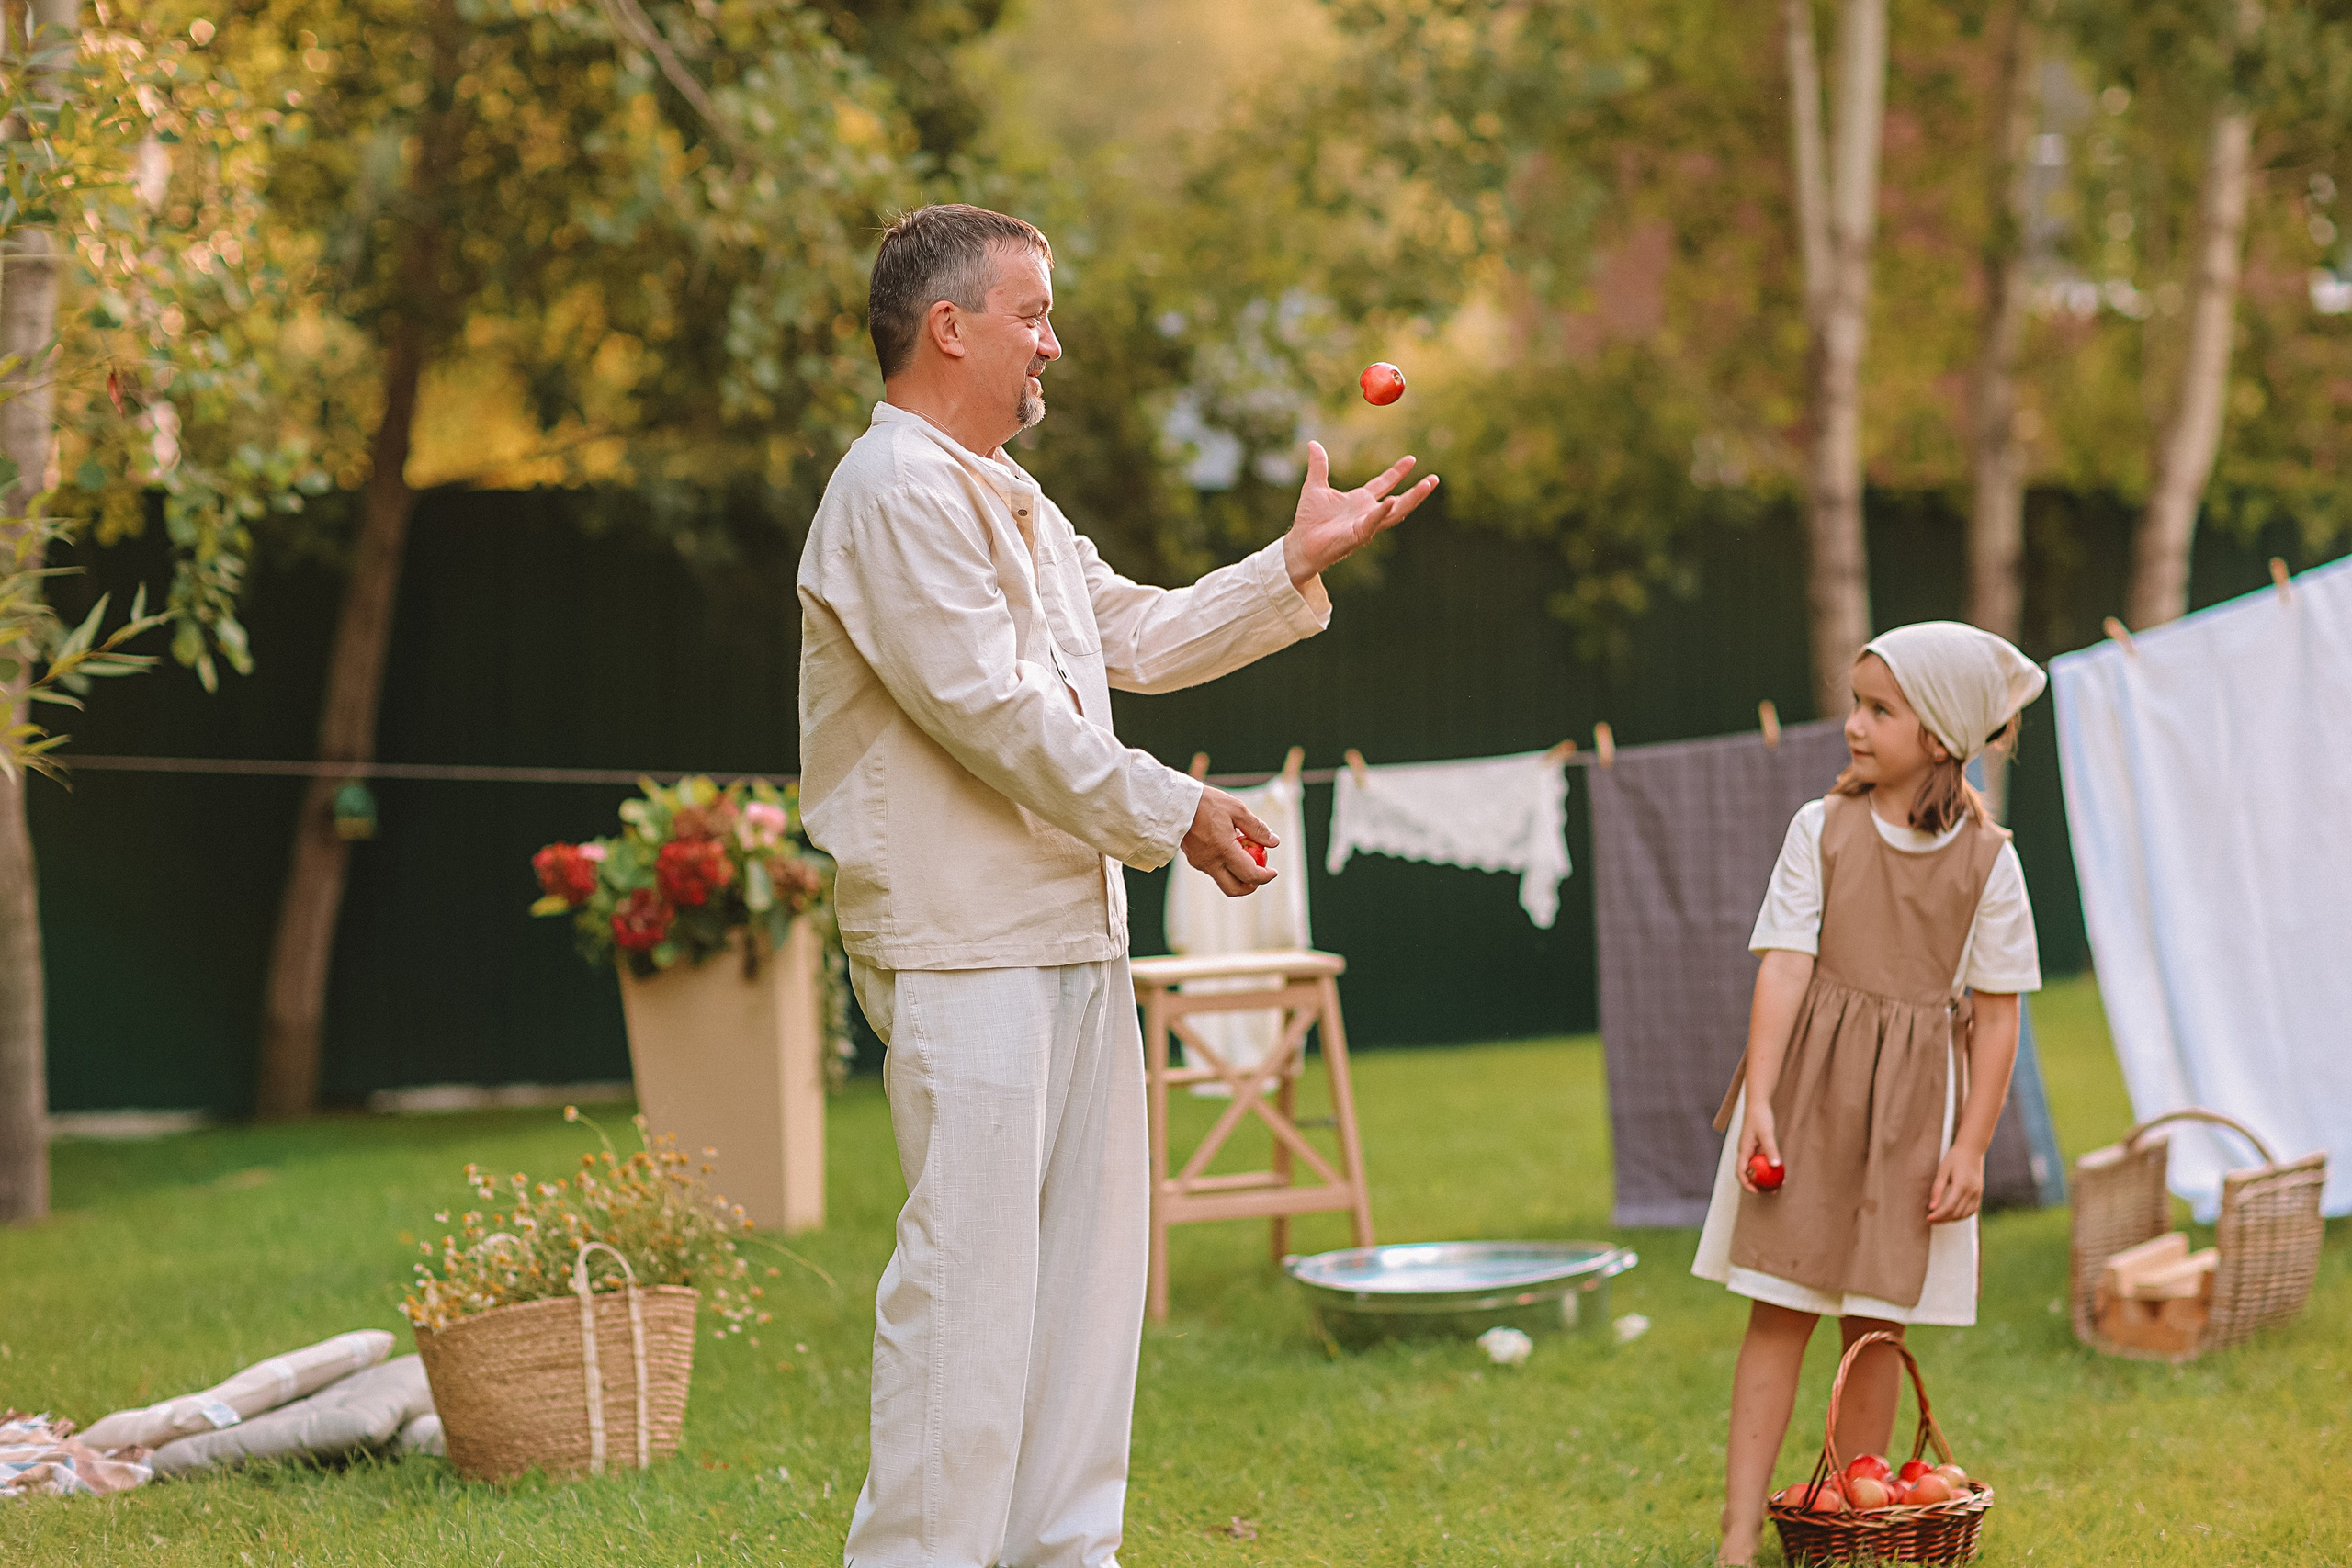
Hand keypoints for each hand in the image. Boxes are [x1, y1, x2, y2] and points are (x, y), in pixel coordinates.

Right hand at [1181, 785, 1277, 896]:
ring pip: (1223, 880)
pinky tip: (1228, 848)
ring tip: (1244, 853)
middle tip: (1259, 875)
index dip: (1265, 877)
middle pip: (1234, 889)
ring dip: (1237, 875)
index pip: (1250, 875)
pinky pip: (1213, 870)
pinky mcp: (1194, 860)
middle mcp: (1211, 862)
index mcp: (1224, 850)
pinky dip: (1225, 866)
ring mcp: (1200, 863)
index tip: (1272, 872)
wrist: (1175, 802)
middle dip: (1250, 886)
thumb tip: (1274, 842)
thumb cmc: (1207, 803)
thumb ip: (1256, 828)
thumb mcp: (1237, 809)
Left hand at [1281, 441, 1439, 585]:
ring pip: (1395, 512)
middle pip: (1399, 500)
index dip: (1398, 472)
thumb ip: (1319, 466)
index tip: (1412, 459)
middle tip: (1434, 478)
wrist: (1300, 544)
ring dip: (1412, 500)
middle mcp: (1367, 512)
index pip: (1384, 484)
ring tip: (1427, 486)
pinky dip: (1381, 512)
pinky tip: (1391, 501)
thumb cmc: (1309, 520)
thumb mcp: (1314, 486)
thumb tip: (1313, 444)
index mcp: (1360, 500)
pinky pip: (1372, 523)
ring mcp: (1365, 524)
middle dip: (1417, 490)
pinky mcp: (1357, 535)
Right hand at [1736, 1103, 1782, 1193]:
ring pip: (1756, 1167)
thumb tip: (1776, 1166)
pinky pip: (1762, 1160)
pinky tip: (1780, 1170)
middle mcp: (1745, 1152)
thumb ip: (1771, 1150)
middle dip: (1758, 1184)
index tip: (1757, 1192)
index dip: (1747, 1184)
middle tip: (1771, 1191)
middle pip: (1748, 1173)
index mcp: (1743, 1150)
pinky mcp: (1758, 1146)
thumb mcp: (1767, 1134)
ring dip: (1765, 1177)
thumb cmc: (1760, 1117)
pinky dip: (1769, 1167)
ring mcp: (1751, 1149)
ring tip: (1778, 1183)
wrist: (1758, 1104)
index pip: (1740, 1171)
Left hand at [1927, 1145, 1985, 1222]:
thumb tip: (1931, 1207)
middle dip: (1942, 1219)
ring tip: (1939, 1218)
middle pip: (1956, 1213)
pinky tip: (1952, 1214)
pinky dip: (1962, 1215)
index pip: (1949, 1207)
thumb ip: (1937, 1189)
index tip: (1927, 1218)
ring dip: (1952, 1219)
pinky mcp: (1980, 1194)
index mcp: (1962, 1185)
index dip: (1938, 1215)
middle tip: (1930, 1220)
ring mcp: (1978, 1193)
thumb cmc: (1955, 1158)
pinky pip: (1972, 1210)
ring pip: (1965, 1215)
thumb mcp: (1942, 1171)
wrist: (1972, 1149)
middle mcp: (1972, 1191)